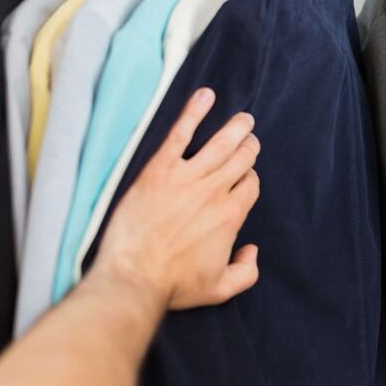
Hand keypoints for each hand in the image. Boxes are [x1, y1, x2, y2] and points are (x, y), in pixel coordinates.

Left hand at [95, 88, 261, 309]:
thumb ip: (246, 271)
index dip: (250, 177)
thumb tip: (252, 250)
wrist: (133, 278)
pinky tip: (205, 96)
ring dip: (236, 127)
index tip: (245, 176)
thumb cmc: (173, 285)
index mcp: (231, 217)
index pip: (250, 184)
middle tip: (248, 138)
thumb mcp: (220, 289)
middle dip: (249, 146)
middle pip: (242, 158)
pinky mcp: (159, 170)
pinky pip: (180, 134)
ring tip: (243, 118)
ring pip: (221, 143)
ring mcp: (187, 178)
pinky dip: (195, 112)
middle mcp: (214, 192)